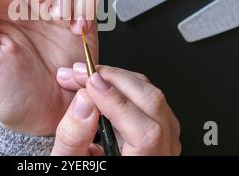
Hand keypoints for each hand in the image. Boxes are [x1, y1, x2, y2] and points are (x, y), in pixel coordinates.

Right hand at [51, 64, 180, 154]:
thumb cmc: (88, 168)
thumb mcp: (71, 162)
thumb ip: (73, 137)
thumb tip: (84, 100)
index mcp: (142, 164)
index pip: (145, 133)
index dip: (117, 102)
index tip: (91, 84)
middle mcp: (161, 154)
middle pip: (153, 104)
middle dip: (115, 79)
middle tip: (84, 72)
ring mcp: (166, 141)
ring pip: (153, 97)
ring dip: (120, 79)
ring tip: (89, 77)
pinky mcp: (161, 129)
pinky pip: (150, 99)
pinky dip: (126, 85)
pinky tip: (103, 85)